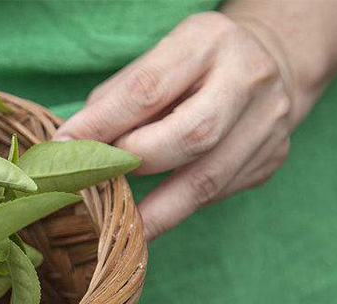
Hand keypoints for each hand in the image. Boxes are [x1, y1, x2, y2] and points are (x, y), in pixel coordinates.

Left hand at [52, 12, 298, 240]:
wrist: (271, 62)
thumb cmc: (191, 67)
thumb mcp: (154, 62)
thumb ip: (114, 102)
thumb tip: (71, 149)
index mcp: (207, 42)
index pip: (146, 90)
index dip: (100, 126)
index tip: (63, 151)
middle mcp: (247, 78)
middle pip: (190, 136)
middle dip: (135, 164)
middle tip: (98, 182)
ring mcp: (268, 121)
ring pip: (208, 179)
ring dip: (157, 210)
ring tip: (122, 228)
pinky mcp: (273, 157)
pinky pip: (219, 193)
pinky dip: (181, 206)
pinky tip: (157, 213)